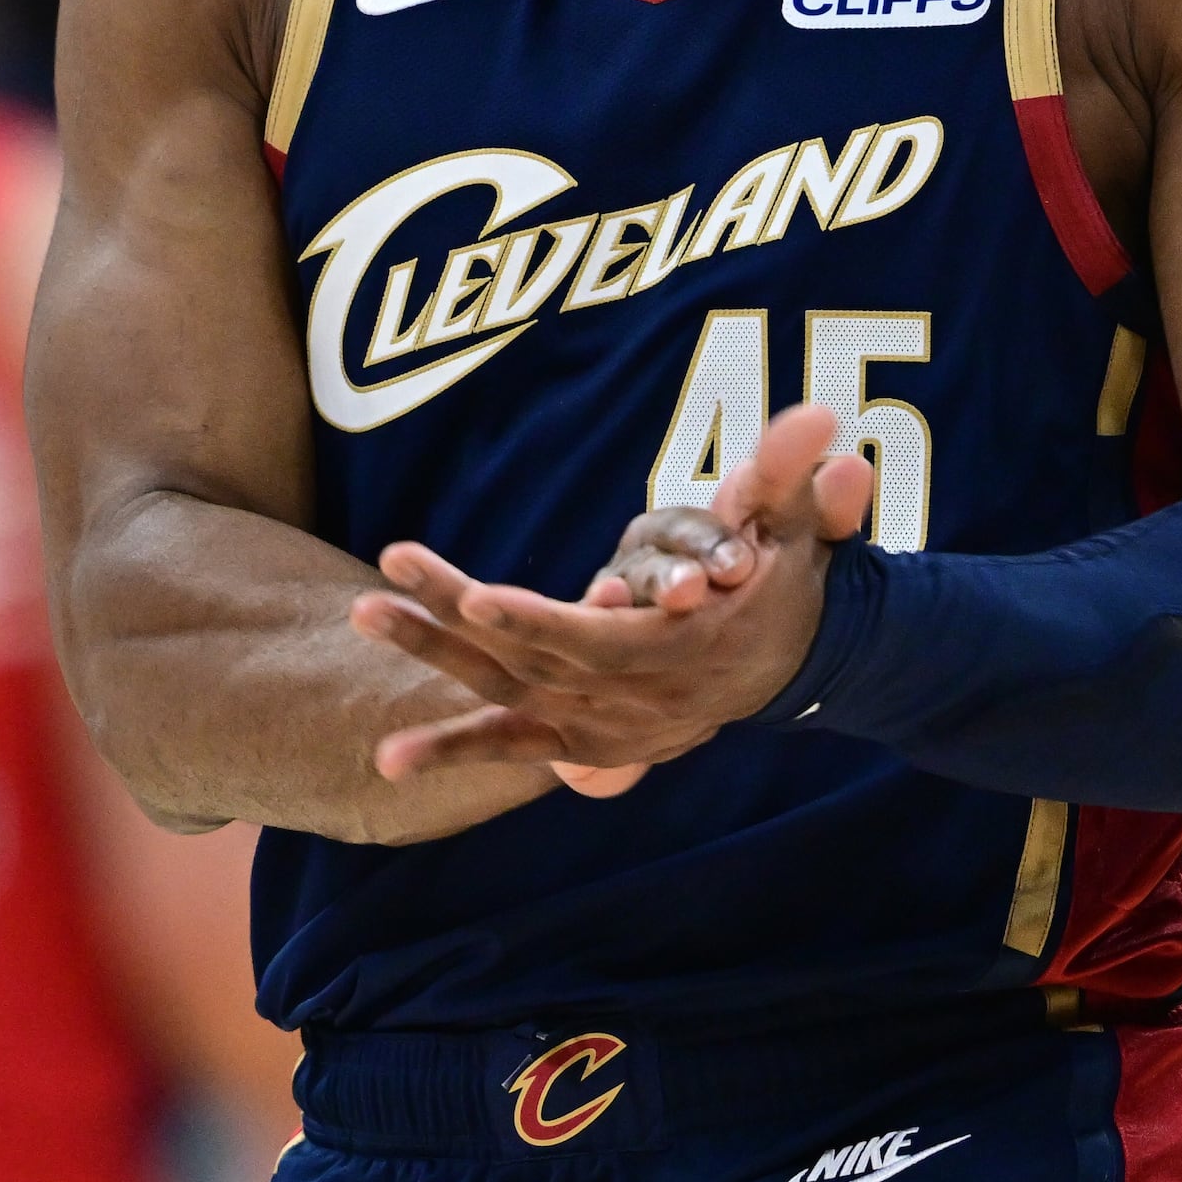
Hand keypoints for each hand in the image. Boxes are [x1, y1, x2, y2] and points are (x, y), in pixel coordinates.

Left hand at [348, 405, 874, 793]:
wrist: (783, 669)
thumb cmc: (779, 584)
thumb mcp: (796, 533)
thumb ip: (795, 481)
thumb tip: (820, 422)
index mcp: (676, 649)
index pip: (596, 639)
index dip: (535, 621)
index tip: (475, 599)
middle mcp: (629, 695)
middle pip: (527, 659)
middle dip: (447, 622)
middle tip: (380, 582)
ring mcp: (602, 721)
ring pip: (505, 694)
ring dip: (430, 664)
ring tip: (361, 622)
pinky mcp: (584, 741)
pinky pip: (513, 748)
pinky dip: (456, 751)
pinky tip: (388, 760)